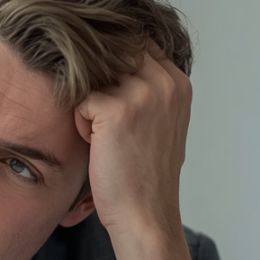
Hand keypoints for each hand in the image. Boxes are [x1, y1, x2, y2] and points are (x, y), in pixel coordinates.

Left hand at [73, 45, 196, 259]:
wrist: (145, 215)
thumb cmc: (145, 176)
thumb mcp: (161, 124)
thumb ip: (148, 91)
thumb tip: (113, 63)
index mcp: (179, 83)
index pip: (138, 44)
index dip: (113, 63)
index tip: (106, 95)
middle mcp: (165, 82)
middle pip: (113, 54)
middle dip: (98, 80)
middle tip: (100, 119)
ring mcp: (141, 94)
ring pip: (94, 77)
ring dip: (89, 103)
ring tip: (101, 136)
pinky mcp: (115, 110)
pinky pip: (80, 100)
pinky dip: (80, 123)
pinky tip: (95, 146)